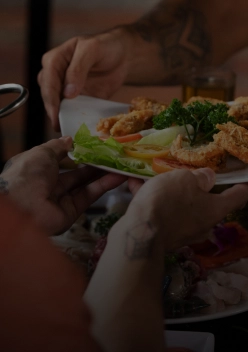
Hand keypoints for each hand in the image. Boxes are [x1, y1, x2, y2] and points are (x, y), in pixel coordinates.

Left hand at [0, 137, 127, 234]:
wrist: (22, 208)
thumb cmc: (27, 175)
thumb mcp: (42, 152)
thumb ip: (59, 146)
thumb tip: (70, 139)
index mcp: (36, 169)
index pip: (59, 159)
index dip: (76, 152)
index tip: (93, 145)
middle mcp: (47, 184)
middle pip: (75, 173)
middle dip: (94, 163)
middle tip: (113, 153)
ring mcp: (60, 199)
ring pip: (85, 184)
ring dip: (103, 173)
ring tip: (120, 163)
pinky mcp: (72, 212)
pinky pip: (89, 195)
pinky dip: (104, 185)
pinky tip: (118, 176)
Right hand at [38, 28, 132, 130]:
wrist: (122, 54)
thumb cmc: (105, 46)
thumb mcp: (91, 50)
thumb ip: (78, 68)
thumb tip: (67, 93)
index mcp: (54, 60)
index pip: (47, 81)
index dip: (51, 98)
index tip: (56, 114)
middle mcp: (55, 75)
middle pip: (49, 95)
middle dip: (54, 111)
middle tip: (61, 127)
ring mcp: (65, 88)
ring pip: (58, 105)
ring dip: (62, 117)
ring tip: (68, 132)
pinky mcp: (77, 99)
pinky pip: (73, 111)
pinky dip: (75, 119)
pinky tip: (78, 128)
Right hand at [125, 168, 247, 249]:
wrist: (138, 235)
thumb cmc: (169, 201)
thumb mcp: (186, 179)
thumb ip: (200, 177)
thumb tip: (209, 178)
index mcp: (216, 209)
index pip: (239, 195)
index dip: (246, 184)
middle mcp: (204, 223)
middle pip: (209, 201)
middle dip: (200, 185)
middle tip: (194, 170)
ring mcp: (184, 231)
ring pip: (183, 205)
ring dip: (172, 190)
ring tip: (156, 175)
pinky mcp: (164, 234)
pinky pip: (163, 211)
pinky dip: (154, 199)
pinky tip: (136, 186)